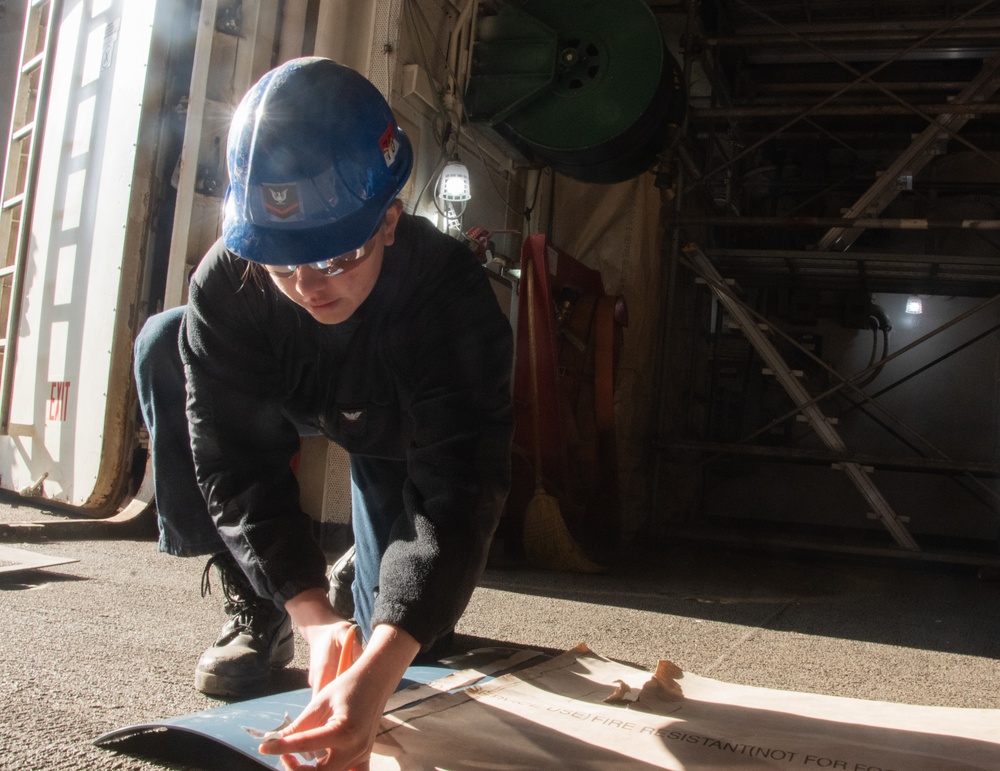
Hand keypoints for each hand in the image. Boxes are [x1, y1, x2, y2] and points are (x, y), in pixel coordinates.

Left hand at [259, 622, 419, 769]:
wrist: (376, 680)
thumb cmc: (347, 686)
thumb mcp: (320, 703)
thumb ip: (298, 726)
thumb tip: (276, 740)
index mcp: (342, 730)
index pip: (304, 745)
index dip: (281, 748)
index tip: (265, 747)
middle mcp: (354, 747)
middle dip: (296, 767)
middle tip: (285, 754)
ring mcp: (362, 755)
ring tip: (300, 761)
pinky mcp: (364, 756)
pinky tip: (323, 767)